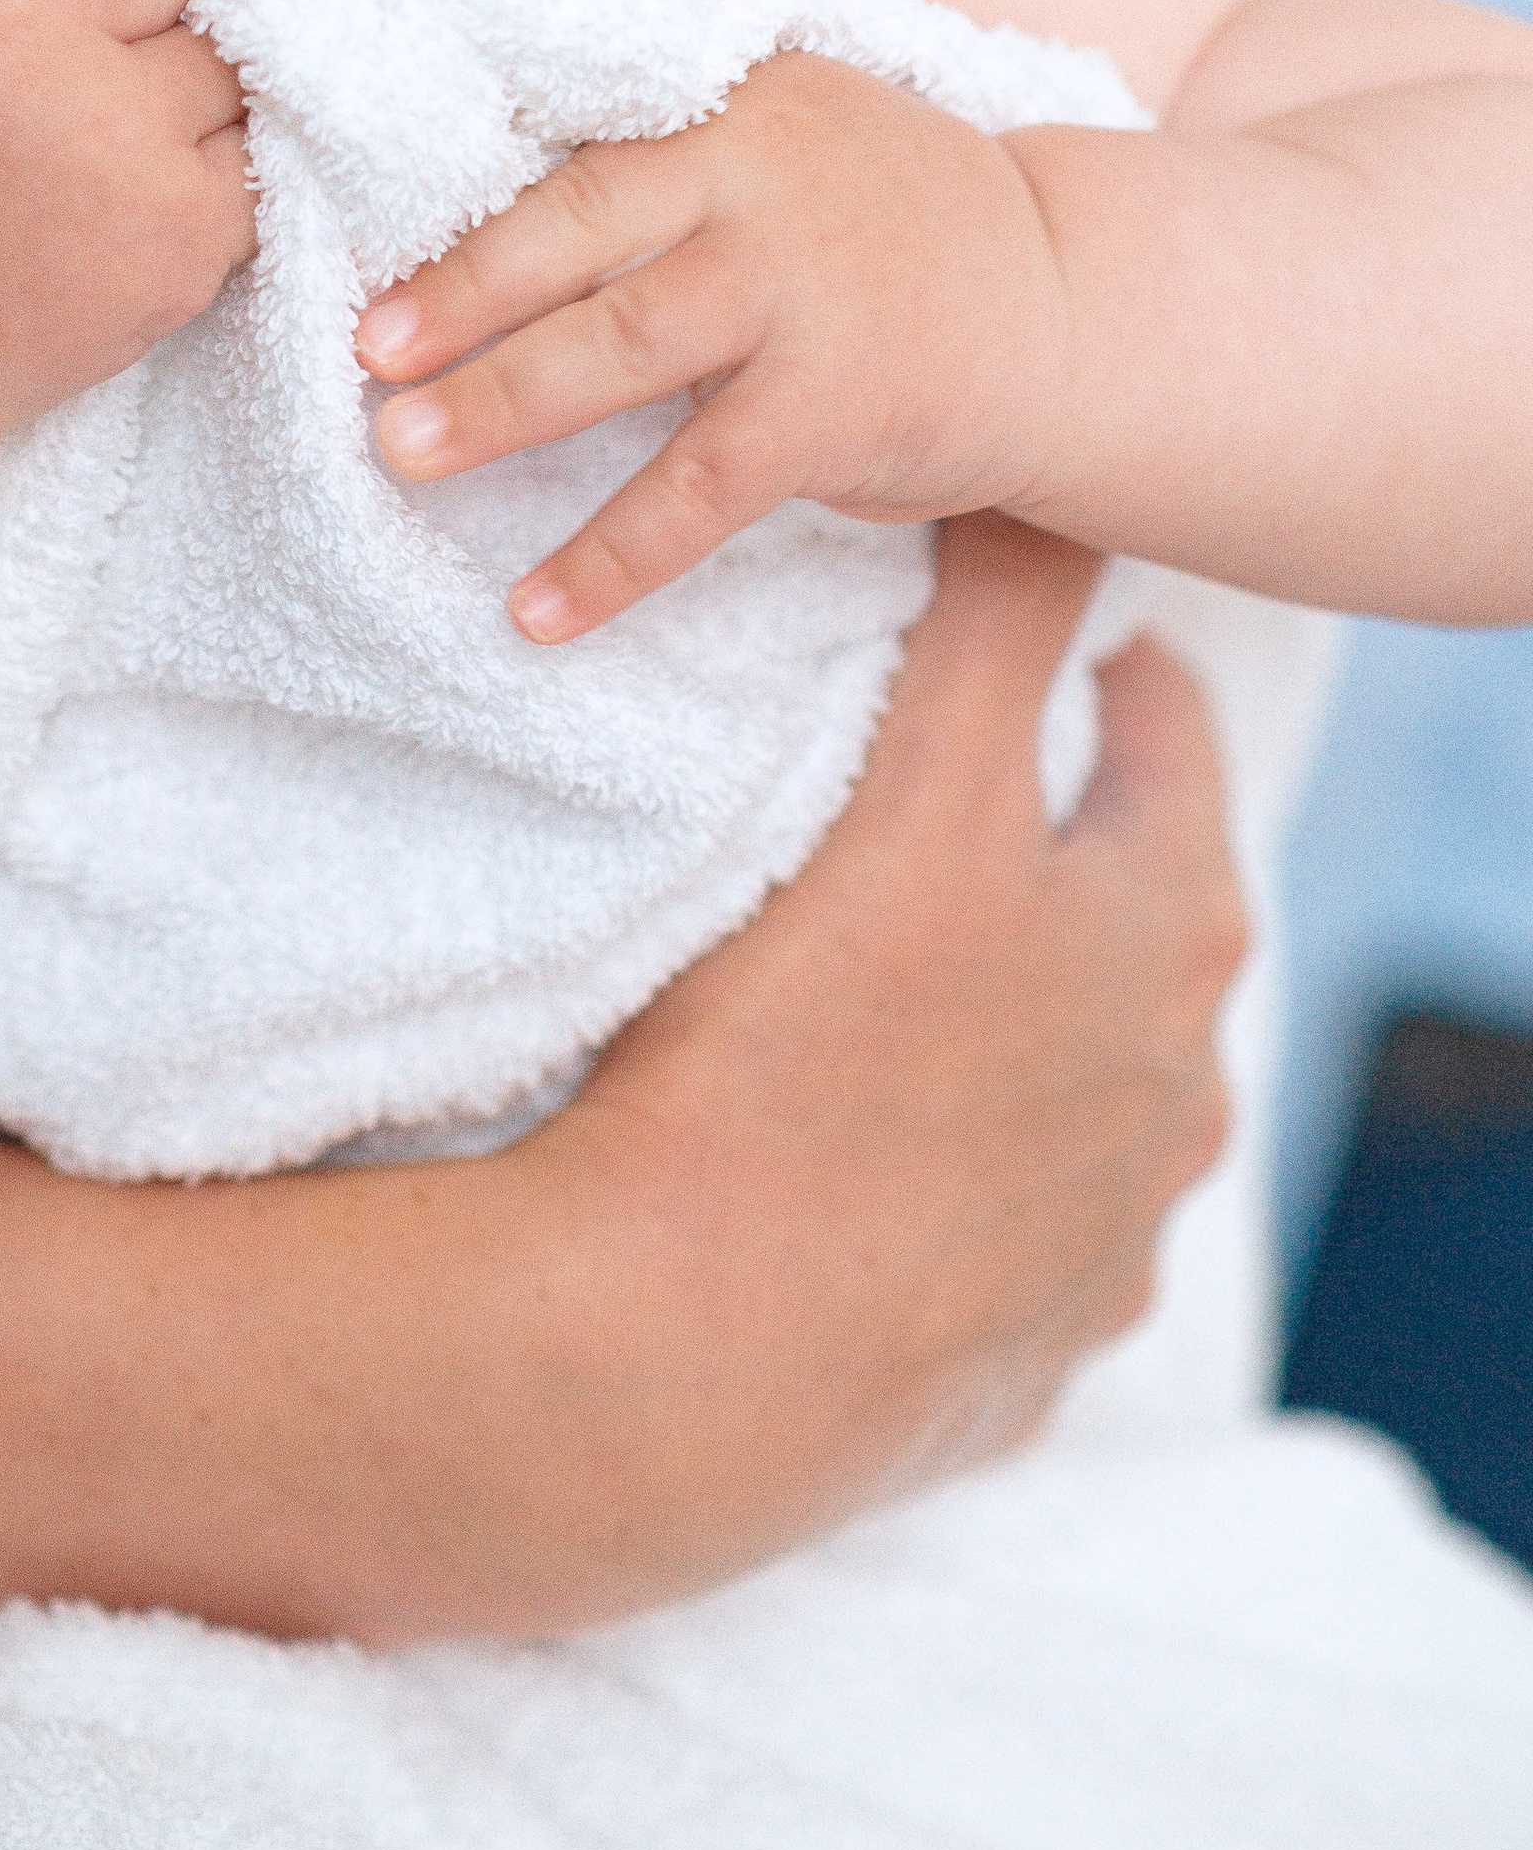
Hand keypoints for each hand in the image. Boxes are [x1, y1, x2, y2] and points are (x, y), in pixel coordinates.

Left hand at [358, 51, 1073, 635]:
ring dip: (499, 408)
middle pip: (576, 233)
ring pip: (620, 348)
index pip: (577, 153)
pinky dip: (610, 556)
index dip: (466, 220)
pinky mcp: (837, 403)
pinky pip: (696, 489)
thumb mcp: (783, 144)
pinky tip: (537, 611)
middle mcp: (761, 172)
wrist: (1068, 299)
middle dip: (457, 302)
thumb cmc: (885, 228)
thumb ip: (668, 168)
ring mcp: (802, 288)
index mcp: (730, 101)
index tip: (362, 269)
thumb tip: (476, 243)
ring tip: (400, 456)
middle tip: (360, 360)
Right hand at [437, 518, 1243, 1626]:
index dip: (1097, 674)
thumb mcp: (917, 792)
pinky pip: (1010, 1237)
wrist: (677, 1355)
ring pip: (1090, 1087)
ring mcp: (1100, 1241)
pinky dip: (960, 1181)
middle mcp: (1172, 1091)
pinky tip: (865, 1152)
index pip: (1162, 739)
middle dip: (1067, 846)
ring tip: (900, 977)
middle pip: (1144, 916)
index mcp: (1169, 935)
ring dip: (1024, 1023)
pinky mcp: (1011, 1359)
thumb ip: (990, 620)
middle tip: (950, 788)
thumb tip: (1032, 490)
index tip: (1029, 643)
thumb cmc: (798, 1054)